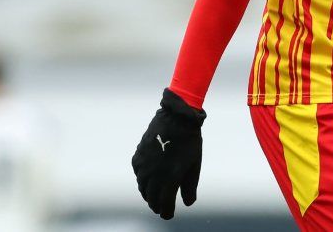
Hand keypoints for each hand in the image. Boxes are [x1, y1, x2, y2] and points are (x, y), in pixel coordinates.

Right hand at [132, 88, 205, 218]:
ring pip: (143, 187)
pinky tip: (147, 181)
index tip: (168, 215)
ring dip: (148, 194)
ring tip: (153, 198)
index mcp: (169, 179)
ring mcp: (144, 166)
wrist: (177, 118)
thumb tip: (188, 203)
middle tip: (161, 208)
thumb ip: (190, 186)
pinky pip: (138, 174)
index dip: (166, 212)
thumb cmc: (189, 142)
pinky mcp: (138, 156)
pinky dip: (143, 181)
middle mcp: (154, 175)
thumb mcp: (194, 165)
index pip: (164, 204)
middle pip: (151, 198)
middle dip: (157, 205)